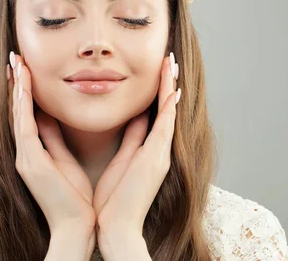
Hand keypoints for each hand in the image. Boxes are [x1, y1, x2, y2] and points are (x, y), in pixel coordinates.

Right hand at [8, 52, 95, 255]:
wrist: (76, 227)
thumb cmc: (76, 198)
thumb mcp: (66, 160)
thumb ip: (58, 139)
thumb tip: (53, 116)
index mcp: (34, 153)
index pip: (27, 115)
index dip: (24, 91)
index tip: (25, 68)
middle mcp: (25, 153)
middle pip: (17, 111)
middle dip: (16, 84)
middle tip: (15, 59)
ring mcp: (25, 158)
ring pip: (17, 115)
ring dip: (16, 88)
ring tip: (16, 64)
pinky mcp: (31, 163)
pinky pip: (24, 127)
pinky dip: (22, 105)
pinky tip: (22, 85)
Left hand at [93, 52, 179, 237]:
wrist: (118, 228)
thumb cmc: (115, 200)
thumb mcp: (123, 161)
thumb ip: (131, 138)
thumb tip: (135, 117)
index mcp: (151, 151)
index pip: (158, 114)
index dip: (161, 92)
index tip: (162, 71)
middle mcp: (159, 150)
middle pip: (168, 109)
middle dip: (169, 83)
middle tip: (170, 59)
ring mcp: (160, 155)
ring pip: (169, 113)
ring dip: (170, 87)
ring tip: (172, 64)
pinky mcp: (156, 160)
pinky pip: (165, 127)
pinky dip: (169, 108)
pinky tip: (172, 89)